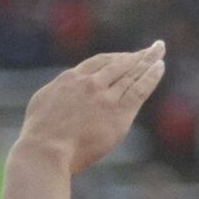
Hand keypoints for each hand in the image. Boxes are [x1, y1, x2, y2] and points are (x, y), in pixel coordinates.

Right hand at [17, 42, 165, 175]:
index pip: (98, 63)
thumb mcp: (41, 104)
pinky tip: (160, 67)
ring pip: (132, 73)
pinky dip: (152, 76)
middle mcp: (90, 82)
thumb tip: (65, 94)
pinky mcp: (118, 112)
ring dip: (149, 60)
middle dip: (136, 55)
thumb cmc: (37, 136)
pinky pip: (140, 88)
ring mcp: (105, 96)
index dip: (114, 59)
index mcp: (70, 79)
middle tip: (152, 48)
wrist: (45, 150)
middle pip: (118, 64)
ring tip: (159, 50)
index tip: (124, 57)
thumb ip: (58, 94)